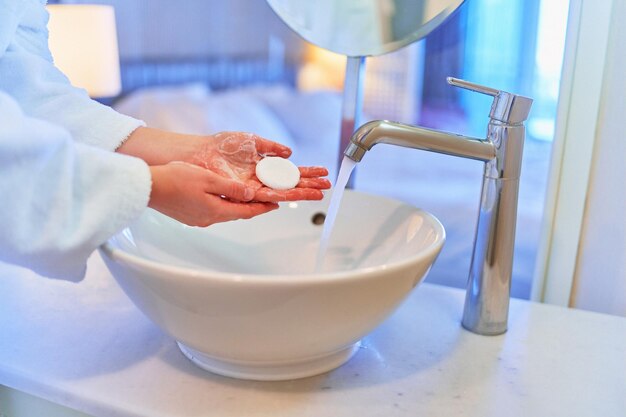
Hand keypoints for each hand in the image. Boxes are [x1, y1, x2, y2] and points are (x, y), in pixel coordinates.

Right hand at [148, 162, 278, 226]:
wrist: (148, 187)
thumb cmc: (175, 179)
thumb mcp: (208, 179)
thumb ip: (231, 188)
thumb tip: (251, 195)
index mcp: (215, 211)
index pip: (246, 211)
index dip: (262, 208)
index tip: (275, 204)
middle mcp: (208, 219)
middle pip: (236, 213)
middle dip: (251, 207)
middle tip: (265, 200)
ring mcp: (197, 219)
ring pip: (224, 212)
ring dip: (236, 206)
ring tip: (248, 198)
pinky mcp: (188, 216)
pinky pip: (212, 211)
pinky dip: (223, 205)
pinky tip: (223, 198)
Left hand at [187, 131, 330, 201]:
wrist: (199, 152)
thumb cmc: (221, 146)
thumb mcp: (252, 141)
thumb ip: (271, 147)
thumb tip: (289, 153)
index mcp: (265, 168)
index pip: (291, 173)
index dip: (307, 174)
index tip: (323, 173)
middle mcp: (261, 180)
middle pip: (290, 185)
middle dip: (309, 186)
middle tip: (327, 188)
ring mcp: (253, 188)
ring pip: (281, 193)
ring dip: (300, 193)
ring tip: (317, 194)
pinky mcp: (241, 192)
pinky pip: (263, 197)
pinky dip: (278, 196)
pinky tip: (292, 197)